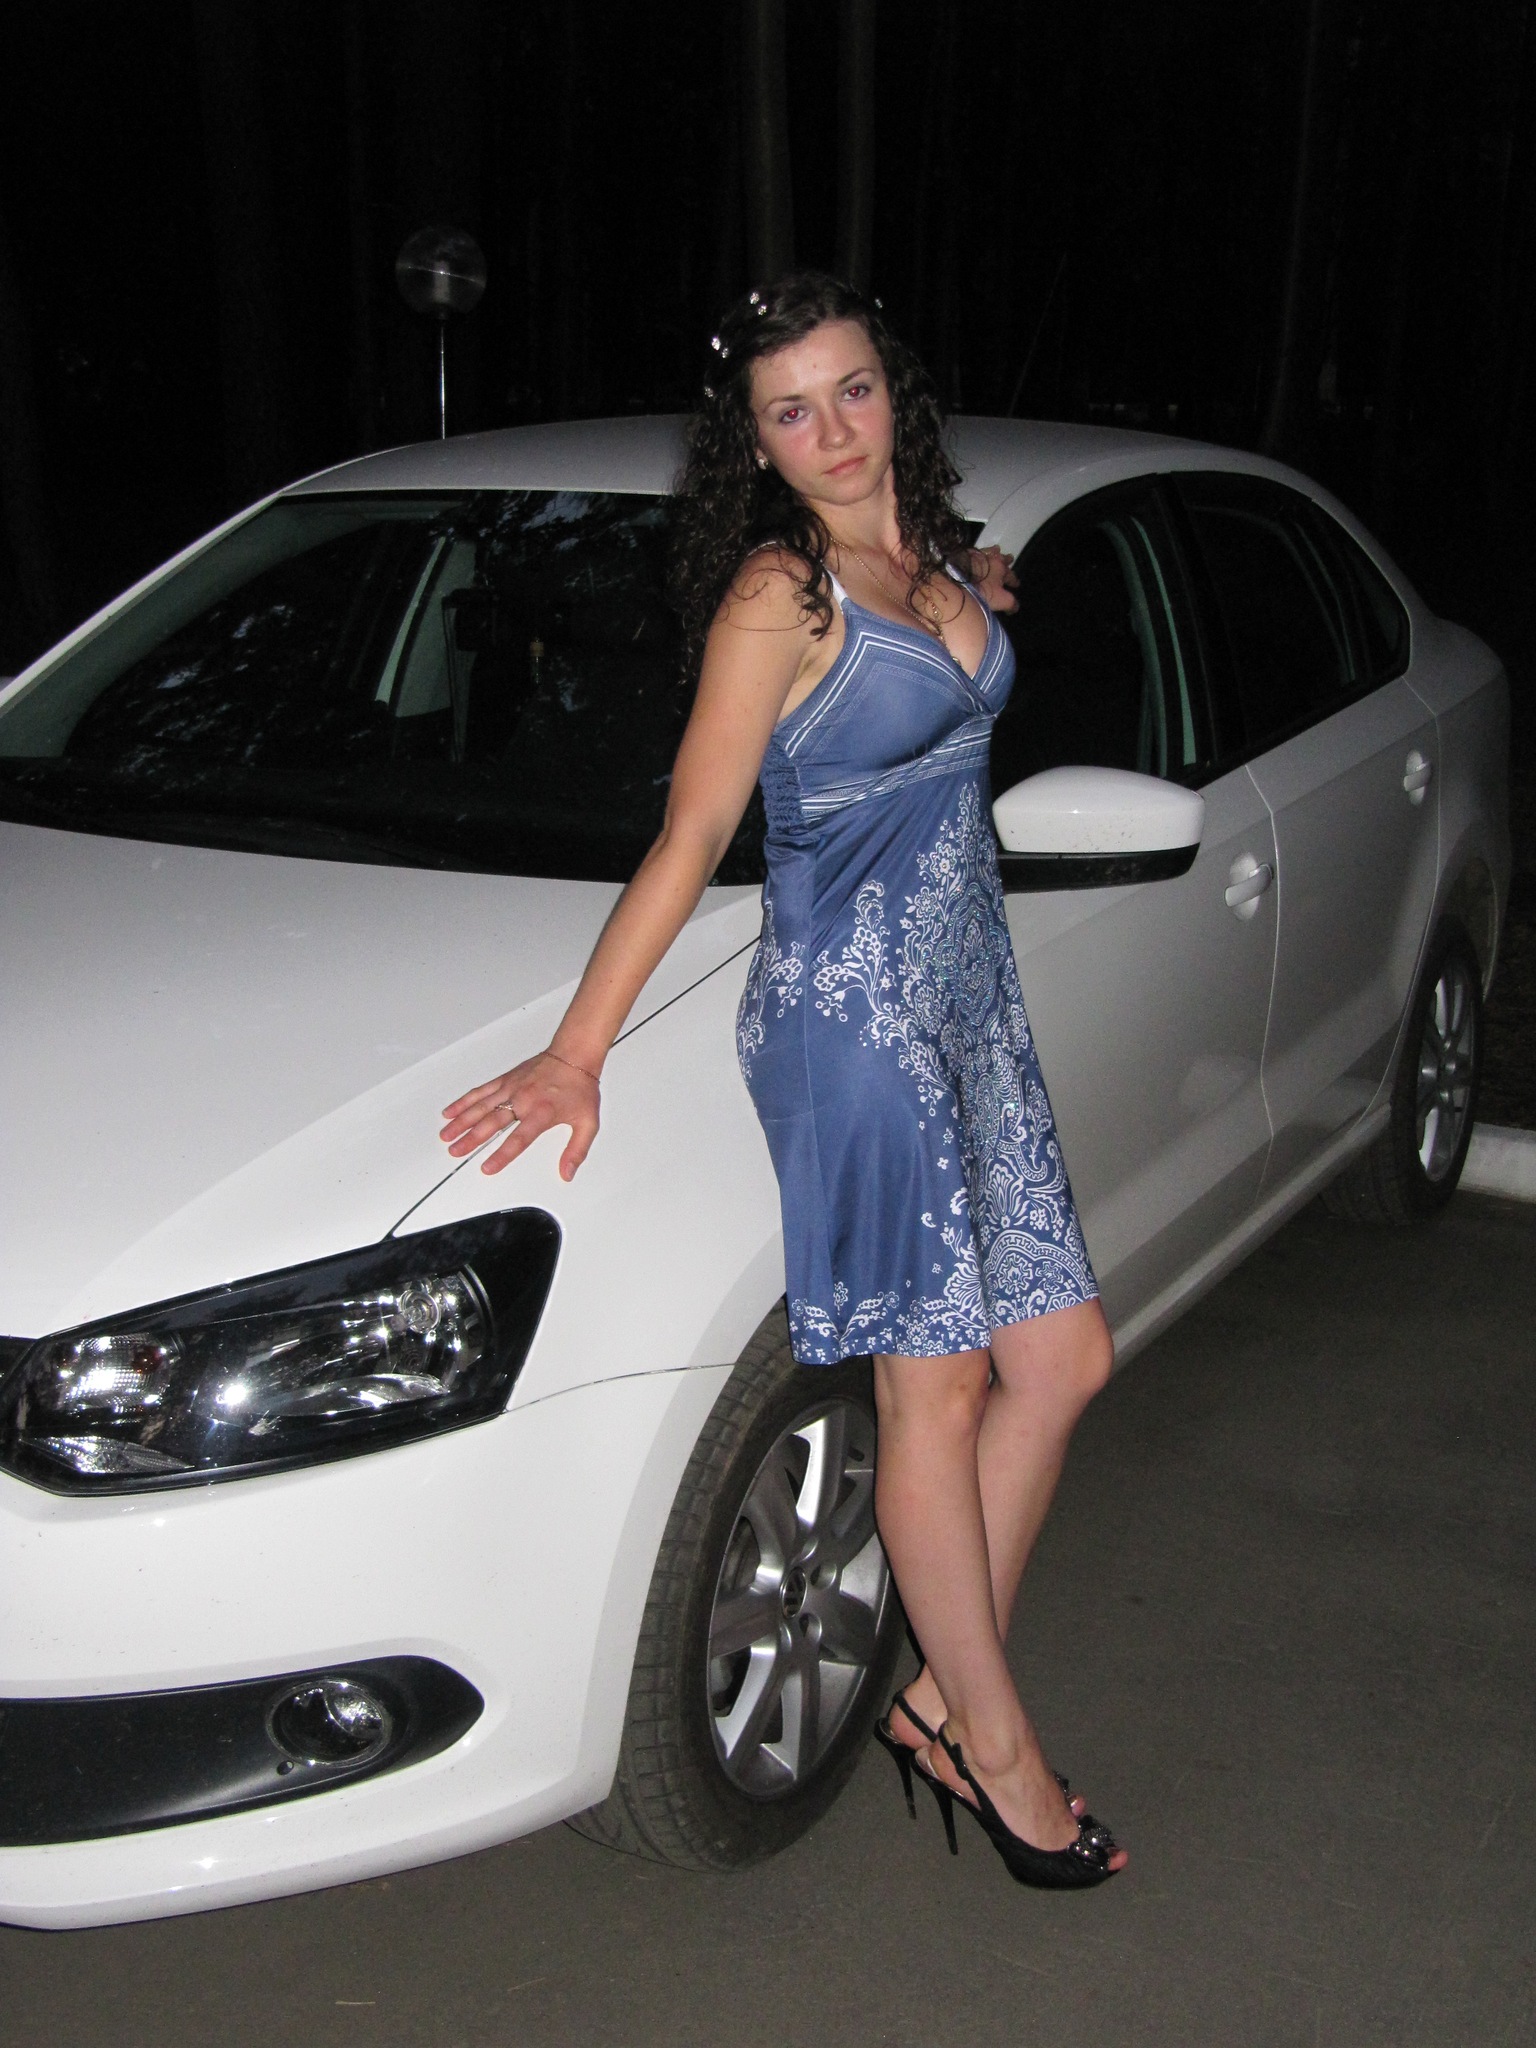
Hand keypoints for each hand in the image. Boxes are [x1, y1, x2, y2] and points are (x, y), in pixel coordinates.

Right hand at [439, 1050, 599, 1180]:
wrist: (574, 1055)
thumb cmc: (580, 1087)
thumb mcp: (588, 1122)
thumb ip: (577, 1150)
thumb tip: (568, 1172)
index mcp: (541, 1113)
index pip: (517, 1139)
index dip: (501, 1155)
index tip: (487, 1167)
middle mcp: (522, 1100)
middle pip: (491, 1123)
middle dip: (471, 1140)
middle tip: (455, 1152)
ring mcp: (511, 1088)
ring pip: (481, 1107)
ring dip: (462, 1121)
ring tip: (447, 1135)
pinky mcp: (505, 1080)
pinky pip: (480, 1091)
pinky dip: (464, 1101)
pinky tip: (451, 1111)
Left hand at [970, 544, 1018, 613]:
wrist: (955, 582)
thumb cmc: (982, 592)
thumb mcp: (1001, 600)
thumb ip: (1010, 603)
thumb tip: (1015, 607)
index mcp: (1001, 570)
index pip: (1011, 576)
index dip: (1014, 581)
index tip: (1016, 584)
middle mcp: (992, 559)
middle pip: (1002, 559)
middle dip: (1007, 560)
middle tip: (1010, 559)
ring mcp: (977, 555)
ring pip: (989, 551)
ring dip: (995, 552)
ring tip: (996, 550)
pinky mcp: (964, 554)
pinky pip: (974, 551)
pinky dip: (978, 552)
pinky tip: (975, 553)